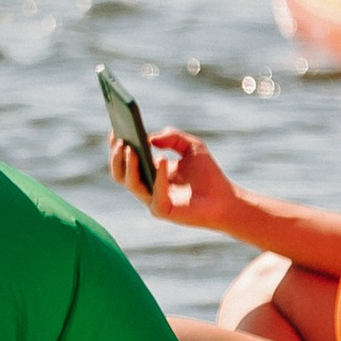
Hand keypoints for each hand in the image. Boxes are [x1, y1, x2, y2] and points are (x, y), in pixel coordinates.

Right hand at [110, 127, 247, 236]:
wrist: (226, 199)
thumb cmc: (208, 174)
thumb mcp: (191, 146)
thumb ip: (172, 137)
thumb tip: (151, 139)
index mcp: (149, 172)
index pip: (125, 160)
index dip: (116, 146)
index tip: (115, 129)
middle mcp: (146, 188)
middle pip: (120, 173)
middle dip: (116, 156)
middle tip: (121, 140)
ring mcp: (153, 201)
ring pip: (131, 184)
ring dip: (129, 166)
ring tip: (132, 148)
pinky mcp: (164, 211)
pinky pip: (154, 194)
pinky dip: (158, 176)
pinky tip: (163, 160)